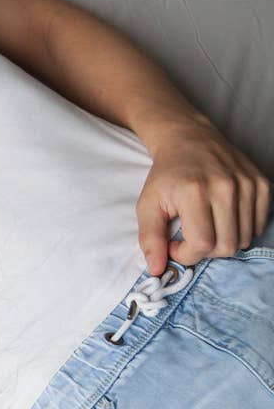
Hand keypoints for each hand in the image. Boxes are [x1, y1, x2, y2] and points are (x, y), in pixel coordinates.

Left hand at [136, 117, 270, 273]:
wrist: (188, 139)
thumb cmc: (166, 175)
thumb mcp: (147, 204)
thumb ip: (149, 239)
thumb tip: (157, 270)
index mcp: (195, 192)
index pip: (202, 244)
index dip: (186, 254)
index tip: (175, 244)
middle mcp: (226, 187)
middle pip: (226, 246)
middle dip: (205, 250)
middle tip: (191, 236)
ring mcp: (247, 184)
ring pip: (244, 238)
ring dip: (224, 240)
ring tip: (206, 225)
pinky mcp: (262, 183)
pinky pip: (258, 224)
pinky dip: (241, 228)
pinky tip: (223, 216)